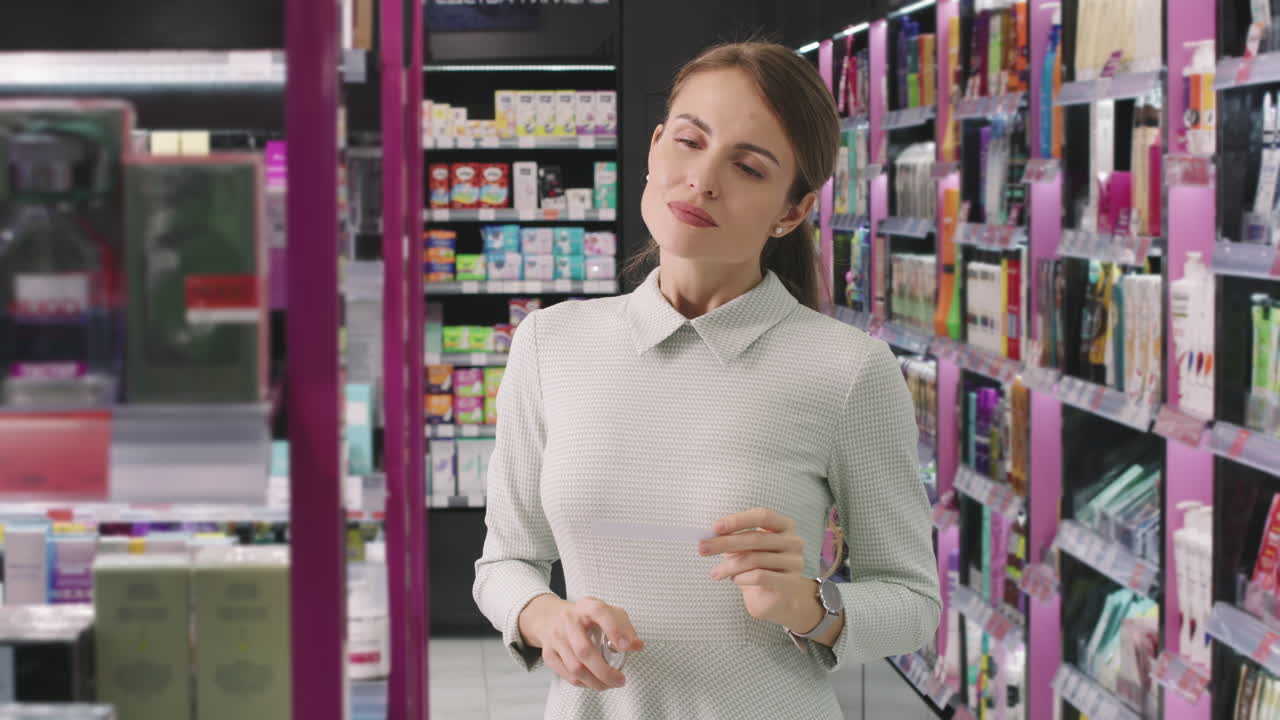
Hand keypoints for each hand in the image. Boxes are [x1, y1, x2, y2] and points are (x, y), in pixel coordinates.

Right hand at [518, 595, 643, 690]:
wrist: (550, 617)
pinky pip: (567, 675)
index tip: (626, 647)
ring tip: (609, 684)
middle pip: (584, 650)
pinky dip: (583, 683)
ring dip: (596, 682)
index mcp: (586, 606)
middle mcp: (568, 620)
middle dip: (605, 671)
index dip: (614, 629)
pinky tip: (593, 681)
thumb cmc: (584, 617)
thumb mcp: (607, 613)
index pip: (599, 612)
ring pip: (575, 667)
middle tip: (620, 680)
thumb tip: (637, 645)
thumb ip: (624, 627)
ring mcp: (556, 637)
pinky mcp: (549, 654)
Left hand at [699, 507, 823, 631]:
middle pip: (756, 538)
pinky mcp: (790, 582)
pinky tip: (734, 580)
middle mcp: (794, 541)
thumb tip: (708, 537)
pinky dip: (742, 578)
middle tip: (702, 549)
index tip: (715, 528)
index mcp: (784, 525)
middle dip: (725, 543)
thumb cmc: (758, 566)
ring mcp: (795, 562)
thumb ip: (733, 539)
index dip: (738, 520)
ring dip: (729, 566)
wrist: (776, 597)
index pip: (762, 516)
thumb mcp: (745, 549)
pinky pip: (761, 576)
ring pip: (755, 559)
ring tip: (715, 573)